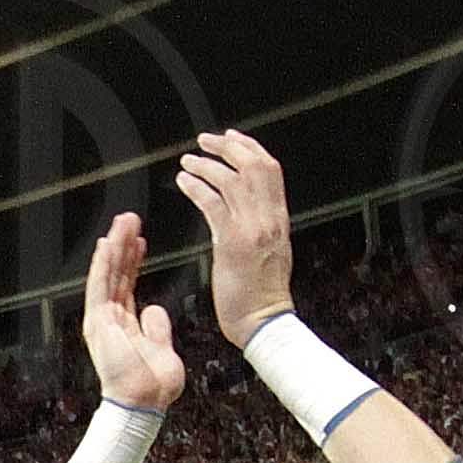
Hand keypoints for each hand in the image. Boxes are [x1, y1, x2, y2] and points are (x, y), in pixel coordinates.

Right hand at [80, 211, 185, 410]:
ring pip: (107, 274)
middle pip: (116, 275)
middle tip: (131, 219)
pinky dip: (103, 264)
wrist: (142, 405)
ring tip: (123, 221)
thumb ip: (157, 328)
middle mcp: (110, 320)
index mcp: (125, 325)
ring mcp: (102, 321)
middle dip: (124, 246)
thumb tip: (154, 309)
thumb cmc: (153, 387)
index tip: (141, 241)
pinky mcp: (98, 323)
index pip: (127, 285)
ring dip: (114, 246)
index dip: (134, 262)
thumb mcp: (163, 350)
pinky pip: (100, 287)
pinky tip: (108, 243)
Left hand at [174, 130, 297, 348]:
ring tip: (188, 161)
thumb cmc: (262, 295)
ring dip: (207, 165)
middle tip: (207, 140)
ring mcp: (251, 229)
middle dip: (228, 147)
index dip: (250, 148)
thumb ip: (261, 227)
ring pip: (232, 179)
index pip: (271, 169)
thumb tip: (247, 210)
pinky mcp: (231, 242)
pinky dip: (197, 187)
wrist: (264, 323)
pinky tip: (184, 182)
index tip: (232, 138)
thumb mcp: (271, 252)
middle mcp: (268, 218)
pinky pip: (213, 203)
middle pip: (254, 165)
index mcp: (278, 219)